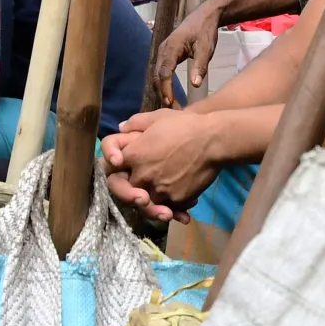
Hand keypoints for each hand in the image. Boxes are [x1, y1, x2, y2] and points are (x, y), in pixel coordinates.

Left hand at [99, 109, 222, 221]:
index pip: (109, 168)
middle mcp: (143, 175)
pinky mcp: (177, 199)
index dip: (113, 170)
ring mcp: (160, 190)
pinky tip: (182, 207)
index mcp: (133, 155)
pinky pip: (171, 208)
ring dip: (155, 204)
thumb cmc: (186, 125)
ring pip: (149, 204)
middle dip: (134, 194)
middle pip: (128, 192)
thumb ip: (135, 123)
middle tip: (143, 195)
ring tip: (166, 204)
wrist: (214, 139)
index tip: (120, 168)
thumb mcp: (158, 117)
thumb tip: (122, 128)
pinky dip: (175, 208)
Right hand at [153, 0, 225, 104]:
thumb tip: (195, 85)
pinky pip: (161, 72)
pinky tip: (170, 95)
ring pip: (158, 75)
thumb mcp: (206, 49)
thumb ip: (200, 66)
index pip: (164, 72)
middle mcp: (163, 50)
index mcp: (171, 47)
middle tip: (172, 110)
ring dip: (162, 90)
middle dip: (163, 93)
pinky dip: (164, 84)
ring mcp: (163, 52)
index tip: (170, 103)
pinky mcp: (166, 55)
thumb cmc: (205, 31)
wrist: (204, 16)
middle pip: (158, 76)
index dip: (166, 89)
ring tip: (171, 106)